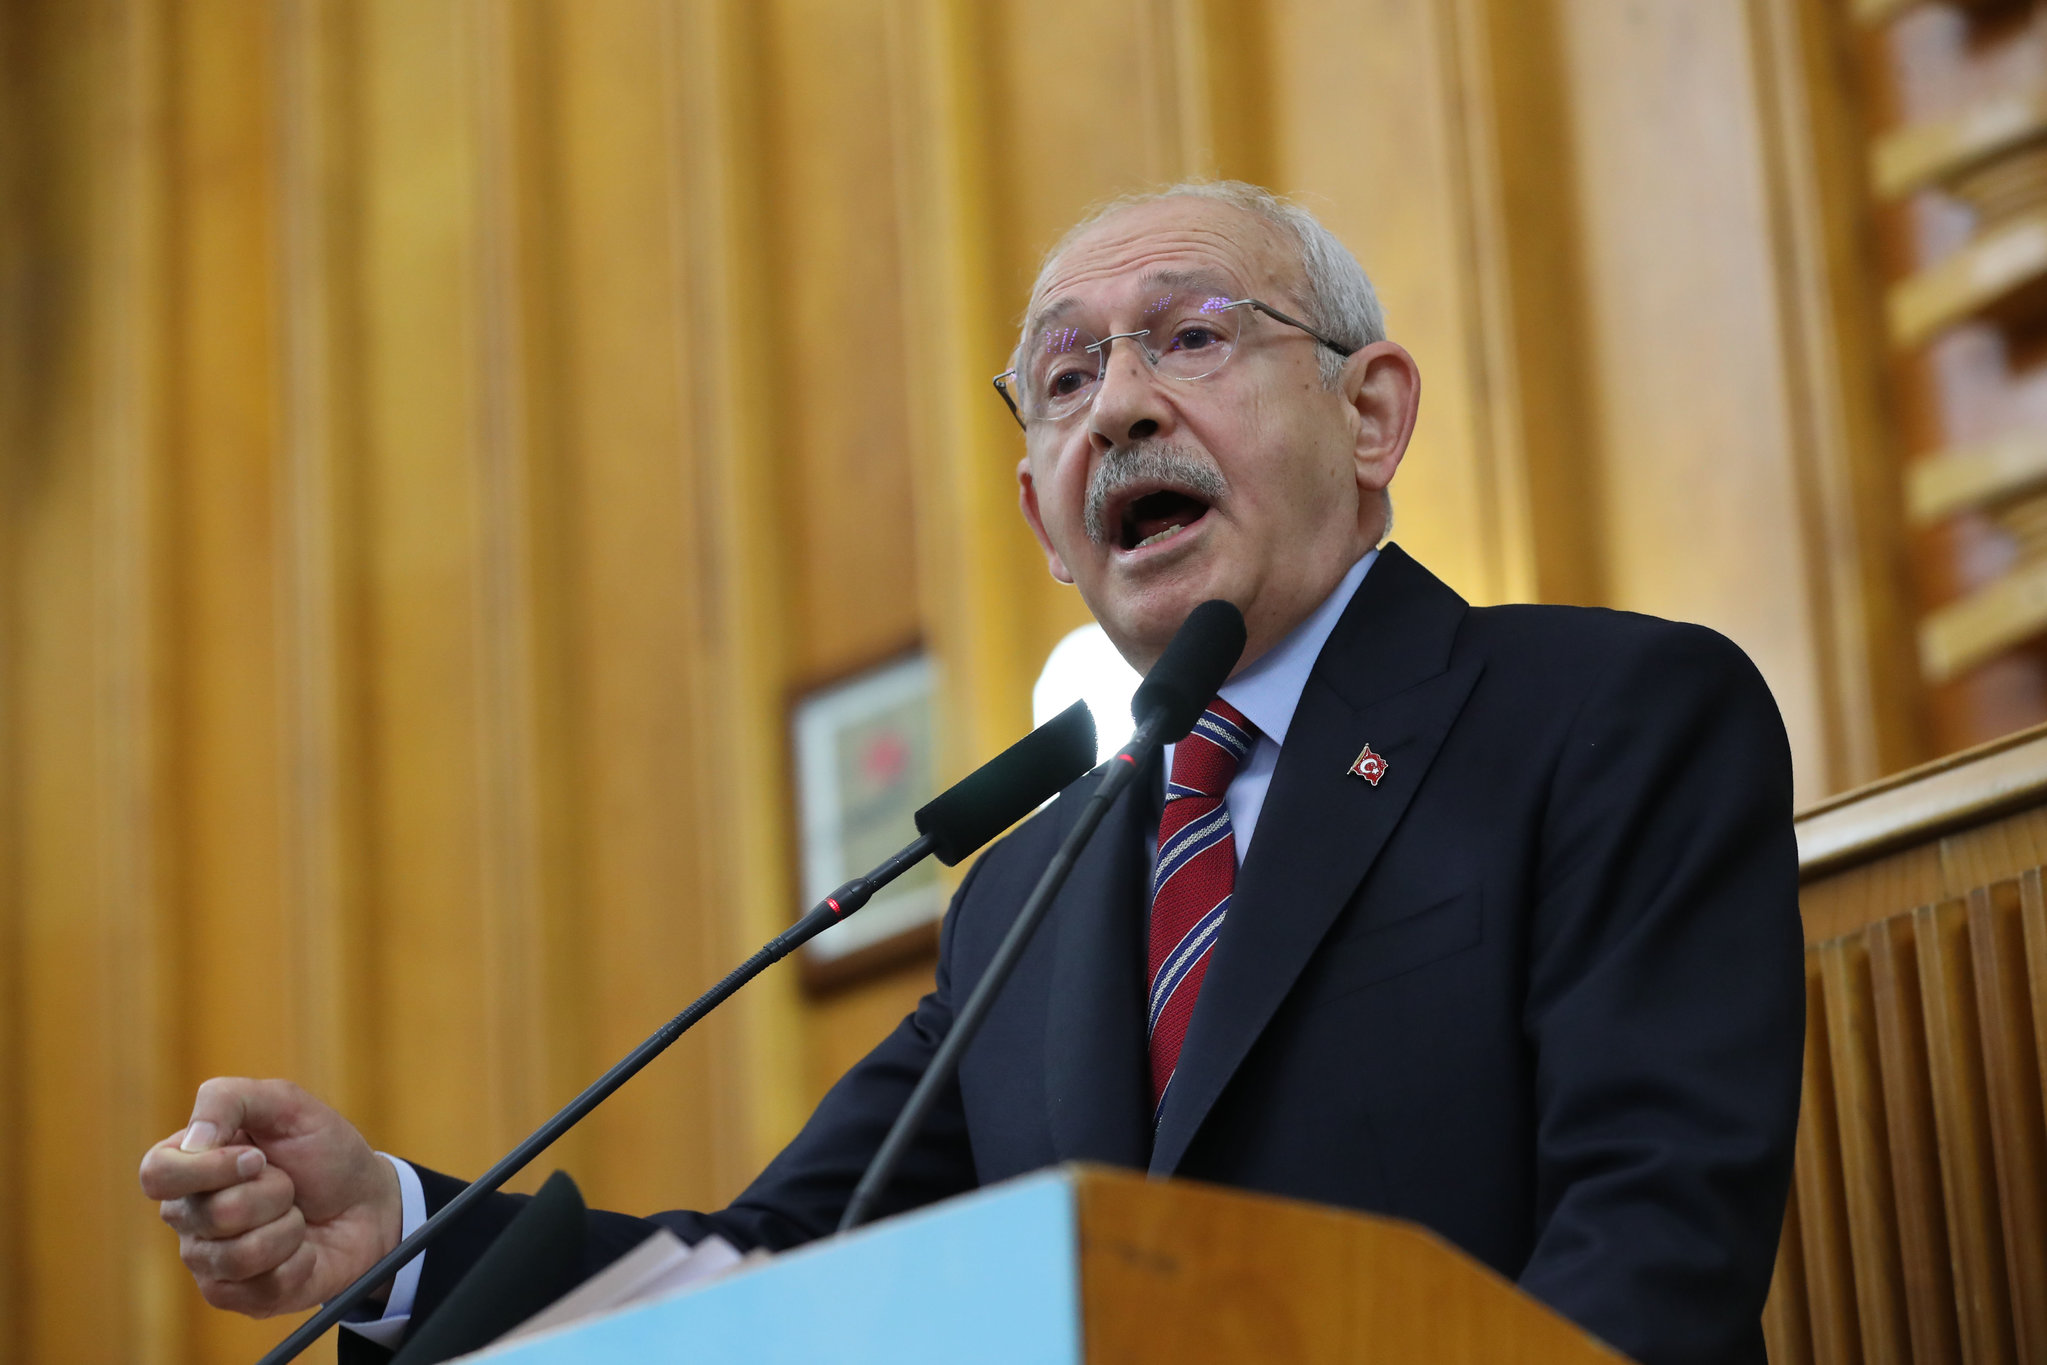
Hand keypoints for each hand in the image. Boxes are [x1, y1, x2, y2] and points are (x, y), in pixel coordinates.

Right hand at [139, 1078, 402, 1317]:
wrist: (370, 1203)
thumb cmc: (324, 1152)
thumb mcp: (287, 1105)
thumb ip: (229, 1099)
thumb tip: (193, 1141)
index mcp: (188, 1164)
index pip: (157, 1173)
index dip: (208, 1168)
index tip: (258, 1157)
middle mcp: (188, 1214)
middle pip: (209, 1214)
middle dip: (271, 1192)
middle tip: (290, 1184)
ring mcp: (208, 1259)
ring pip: (239, 1254)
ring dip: (288, 1227)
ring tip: (297, 1215)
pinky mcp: (236, 1296)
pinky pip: (264, 1285)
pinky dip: (300, 1259)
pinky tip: (302, 1248)